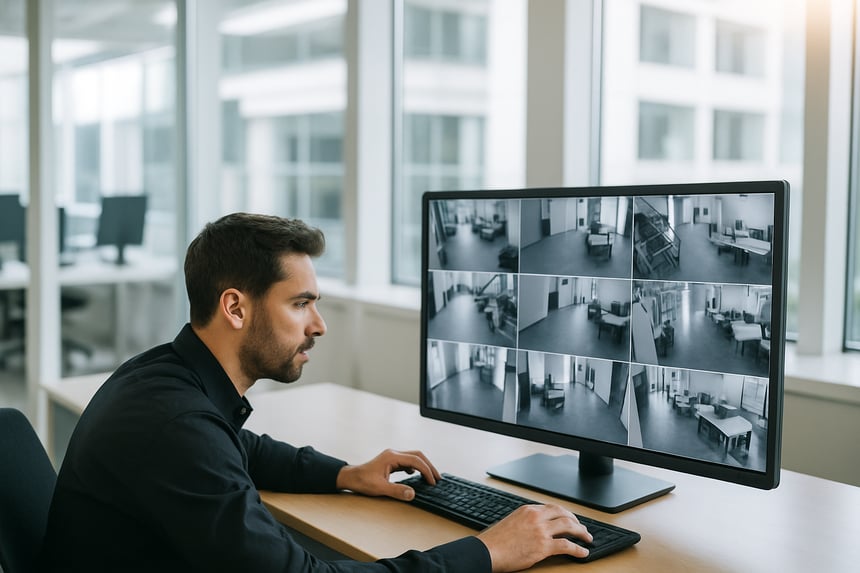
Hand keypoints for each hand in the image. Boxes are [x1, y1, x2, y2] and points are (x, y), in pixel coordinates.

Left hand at [336, 449, 441, 500]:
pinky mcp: (391, 462)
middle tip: (437, 478)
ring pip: (413, 457)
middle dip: (428, 466)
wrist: (350, 478)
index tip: (432, 481)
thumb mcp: (380, 488)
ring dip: (423, 466)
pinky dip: (415, 467)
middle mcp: (393, 454)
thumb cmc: (362, 481)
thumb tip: (412, 494)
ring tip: (430, 477)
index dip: (426, 471)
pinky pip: (407, 461)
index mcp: (392, 457)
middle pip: (417, 455)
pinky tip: (416, 475)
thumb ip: (397, 491)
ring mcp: (392, 457)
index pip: (415, 460)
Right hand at [477, 504, 592, 571]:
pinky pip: (567, 546)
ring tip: (587, 538)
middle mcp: (536, 517)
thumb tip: (536, 527)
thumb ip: (526, 521)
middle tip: (582, 528)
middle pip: (564, 514)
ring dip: (582, 532)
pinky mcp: (543, 546)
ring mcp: (541, 531)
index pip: (552, 508)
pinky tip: (582, 552)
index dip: (565, 514)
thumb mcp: (511, 522)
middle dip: (576, 521)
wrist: (487, 550)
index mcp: (528, 510)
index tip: (570, 519)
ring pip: (569, 527)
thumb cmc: (495, 540)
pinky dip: (578, 549)